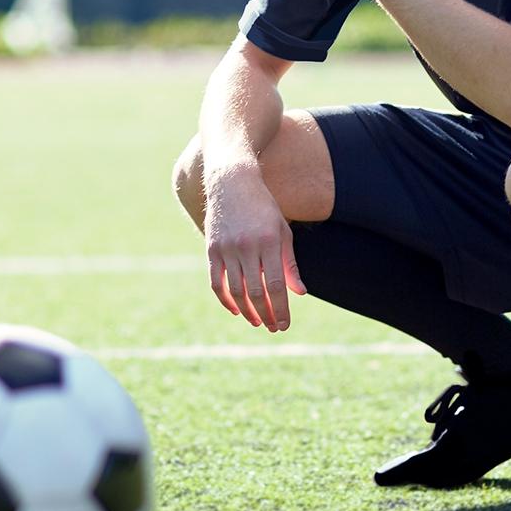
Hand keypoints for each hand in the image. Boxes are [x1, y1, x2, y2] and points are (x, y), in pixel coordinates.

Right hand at [203, 170, 305, 331]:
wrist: (232, 183)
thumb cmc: (263, 208)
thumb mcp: (282, 231)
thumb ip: (289, 263)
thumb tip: (299, 293)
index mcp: (268, 241)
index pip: (276, 285)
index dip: (281, 309)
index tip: (285, 325)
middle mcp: (246, 246)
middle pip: (255, 292)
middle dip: (266, 314)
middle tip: (273, 328)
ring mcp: (226, 248)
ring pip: (235, 291)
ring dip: (247, 311)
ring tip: (257, 321)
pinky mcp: (211, 249)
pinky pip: (216, 282)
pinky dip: (225, 300)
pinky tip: (236, 309)